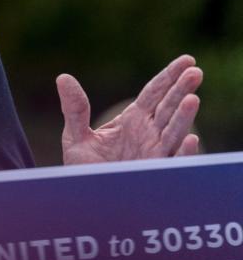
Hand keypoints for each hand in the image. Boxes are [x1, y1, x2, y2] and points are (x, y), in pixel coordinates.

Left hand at [57, 55, 201, 164]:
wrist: (87, 199)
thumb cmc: (85, 168)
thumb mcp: (76, 135)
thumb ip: (74, 108)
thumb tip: (63, 77)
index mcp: (132, 120)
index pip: (154, 93)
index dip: (169, 76)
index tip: (187, 60)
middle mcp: (148, 134)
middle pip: (168, 107)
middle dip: (182, 90)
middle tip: (195, 72)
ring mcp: (153, 154)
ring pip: (173, 132)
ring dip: (184, 117)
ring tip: (193, 99)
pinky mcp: (154, 174)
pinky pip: (172, 163)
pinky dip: (183, 153)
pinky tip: (191, 140)